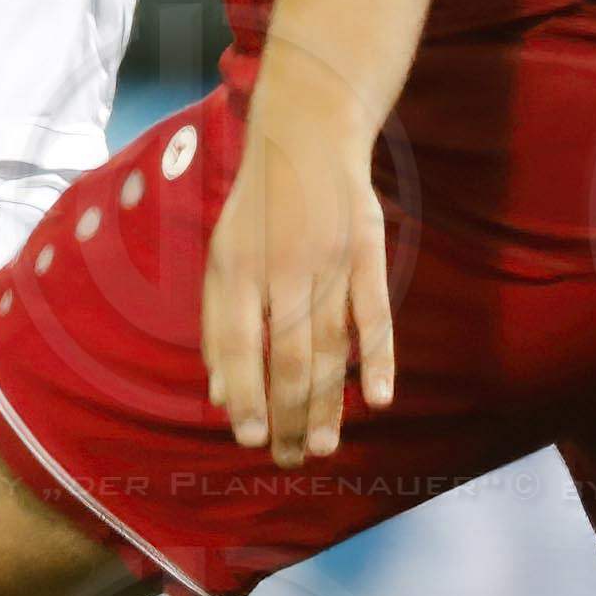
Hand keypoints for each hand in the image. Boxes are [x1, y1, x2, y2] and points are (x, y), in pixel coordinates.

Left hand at [200, 91, 396, 466]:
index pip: (238, 346)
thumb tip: (216, 393)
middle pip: (286, 357)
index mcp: (237, 269)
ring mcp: (330, 261)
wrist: (308, 136)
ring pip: (330, 346)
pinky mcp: (369, 253)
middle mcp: (282, 269)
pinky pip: (375, 314)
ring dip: (327, 402)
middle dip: (286, 415)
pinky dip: (379, 357)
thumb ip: (218, 324)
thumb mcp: (221, 256)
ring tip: (324, 446)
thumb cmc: (258, 208)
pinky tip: (377, 398)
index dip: (244, 395)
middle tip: (290, 459)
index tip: (247, 438)